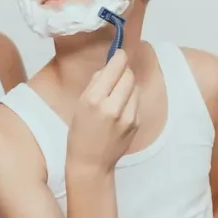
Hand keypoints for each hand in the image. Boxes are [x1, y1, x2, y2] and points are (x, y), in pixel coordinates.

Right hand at [66, 49, 138, 175]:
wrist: (91, 163)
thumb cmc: (80, 132)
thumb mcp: (80, 104)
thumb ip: (96, 83)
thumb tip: (111, 66)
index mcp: (94, 100)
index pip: (115, 68)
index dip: (119, 58)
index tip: (119, 54)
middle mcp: (112, 107)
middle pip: (128, 75)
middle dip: (123, 71)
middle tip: (116, 75)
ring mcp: (127, 117)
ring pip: (134, 87)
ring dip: (127, 85)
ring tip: (116, 95)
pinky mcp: (136, 124)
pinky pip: (136, 102)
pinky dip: (130, 99)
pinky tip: (120, 108)